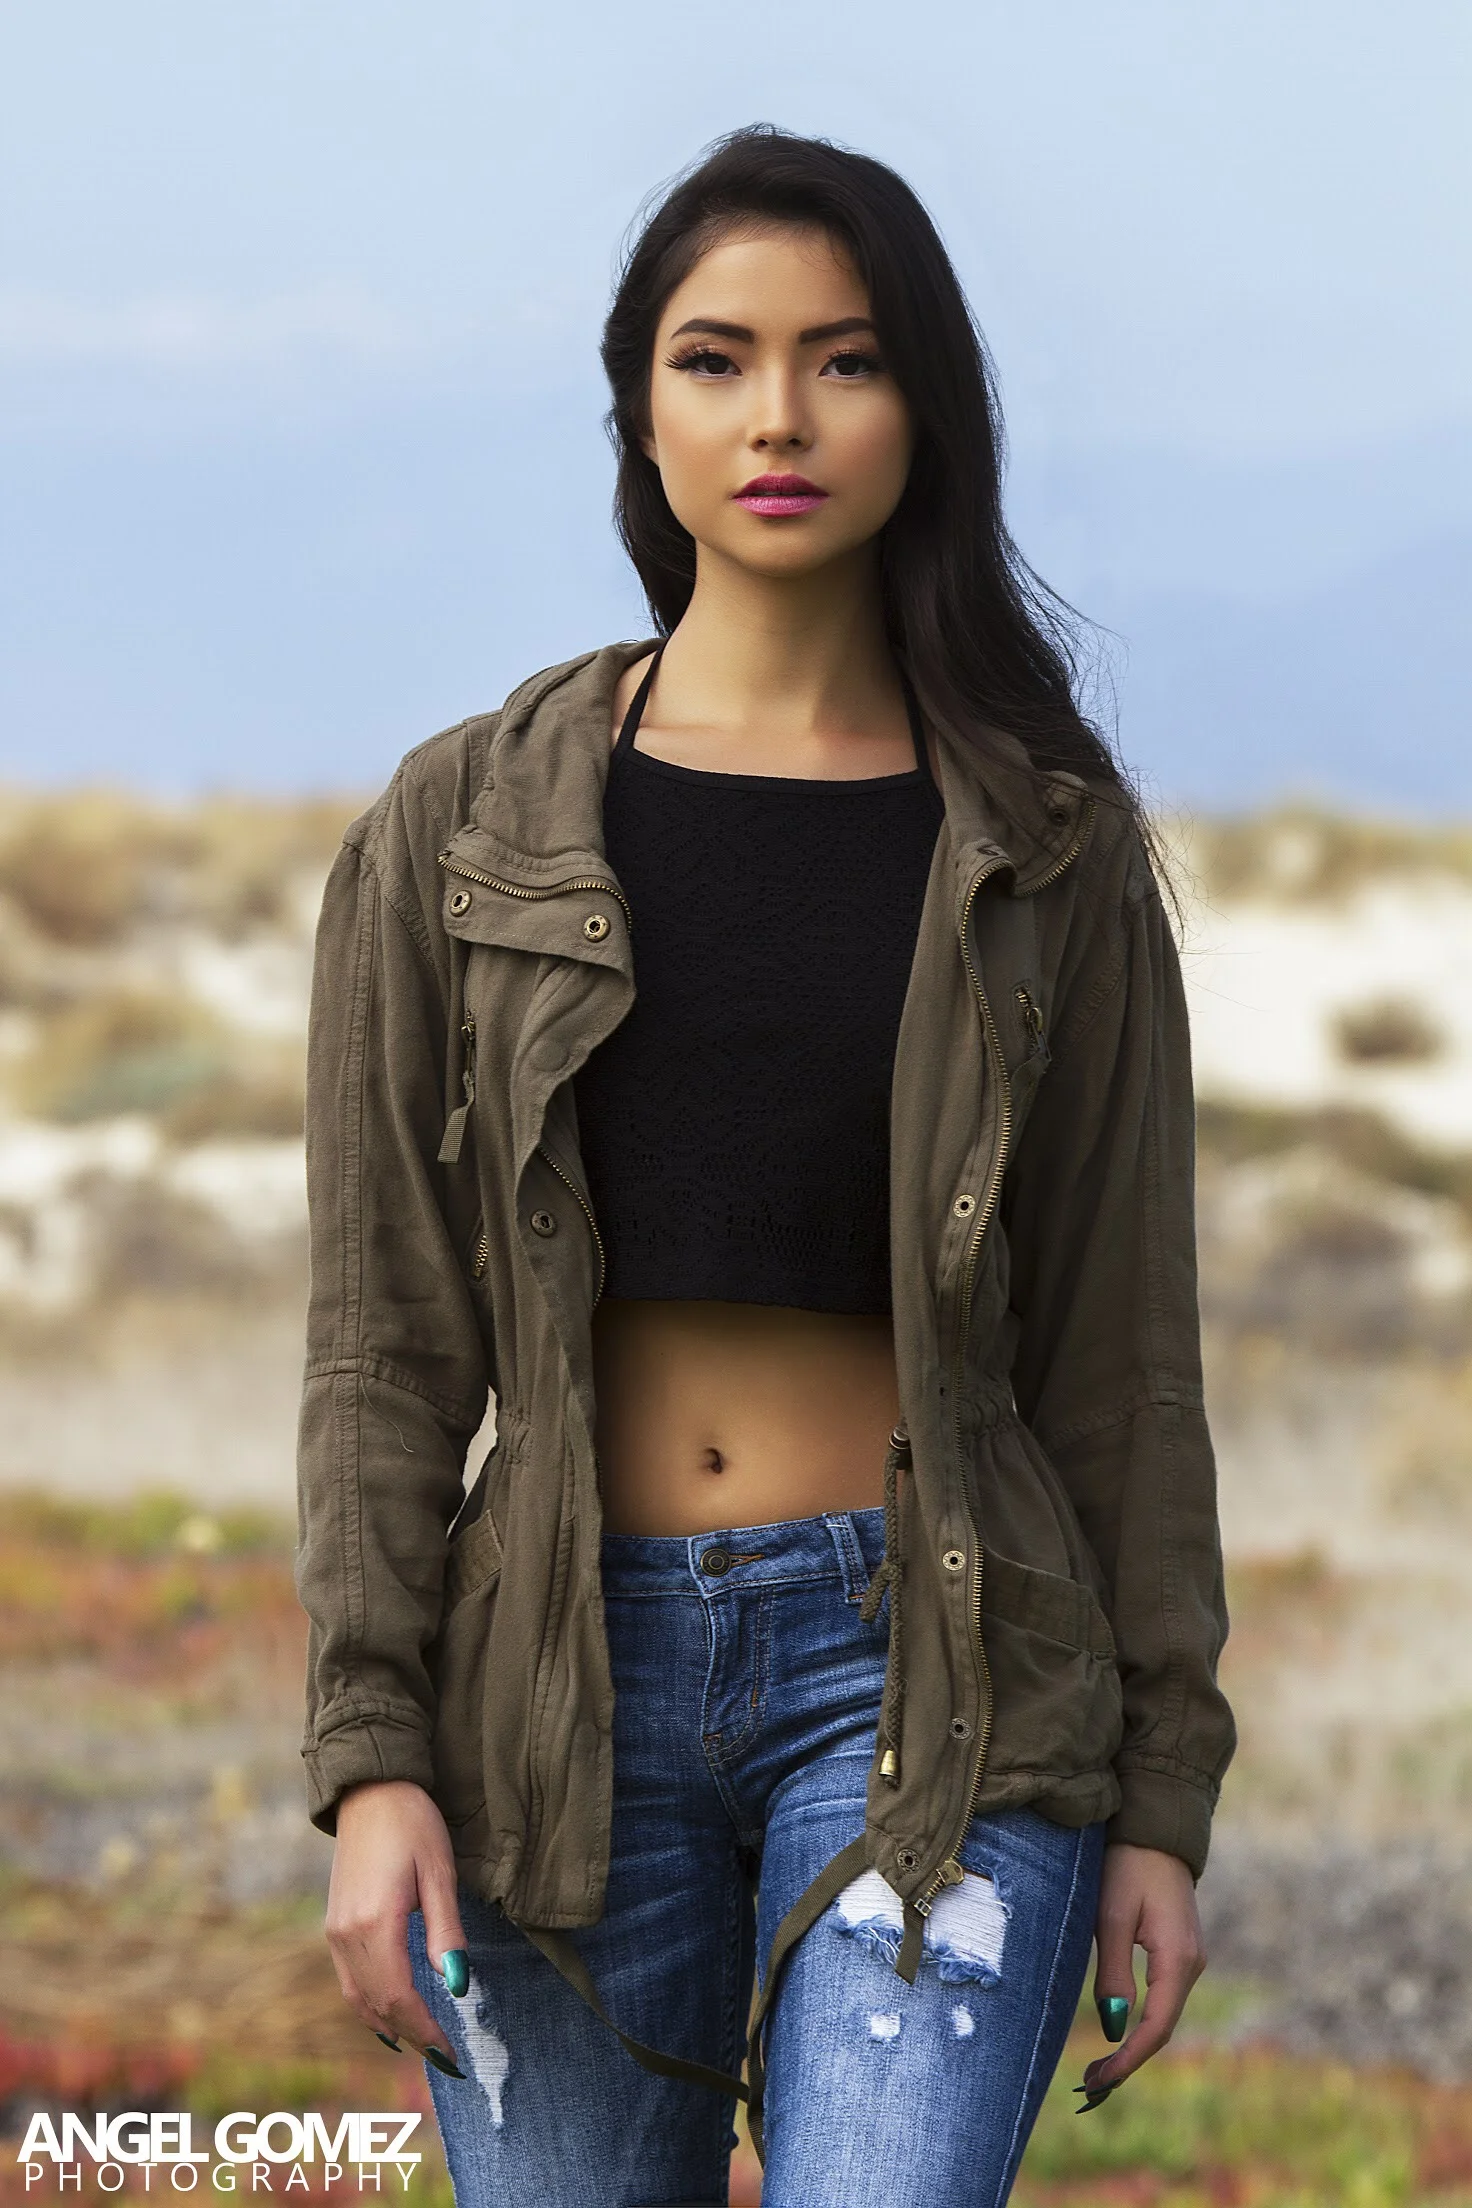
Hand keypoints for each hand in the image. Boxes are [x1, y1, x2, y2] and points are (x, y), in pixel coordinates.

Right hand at [325, 1779, 468, 2069]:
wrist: (370, 1790)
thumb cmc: (412, 1824)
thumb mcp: (439, 1873)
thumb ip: (445, 1932)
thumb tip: (457, 1984)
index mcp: (374, 1923)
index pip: (398, 1998)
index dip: (424, 2030)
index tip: (451, 2053)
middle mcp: (347, 1935)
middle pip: (377, 2006)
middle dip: (411, 2036)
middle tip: (445, 2059)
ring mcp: (335, 1932)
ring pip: (357, 1999)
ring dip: (389, 2026)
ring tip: (423, 2043)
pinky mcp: (334, 1925)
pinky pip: (348, 1981)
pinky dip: (369, 2006)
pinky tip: (390, 2016)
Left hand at [1081, 1843, 1205, 2102]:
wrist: (1154, 1830)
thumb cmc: (1127, 1867)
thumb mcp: (1112, 1918)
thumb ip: (1113, 1974)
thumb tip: (1113, 2029)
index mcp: (1178, 1959)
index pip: (1157, 2028)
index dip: (1128, 2060)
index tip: (1099, 2082)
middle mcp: (1192, 1965)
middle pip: (1164, 2028)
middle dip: (1130, 2060)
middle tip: (1091, 2084)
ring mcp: (1190, 1958)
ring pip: (1165, 2015)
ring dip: (1135, 2044)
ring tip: (1100, 2068)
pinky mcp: (1180, 1951)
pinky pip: (1164, 1998)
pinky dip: (1143, 2022)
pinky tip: (1119, 2031)